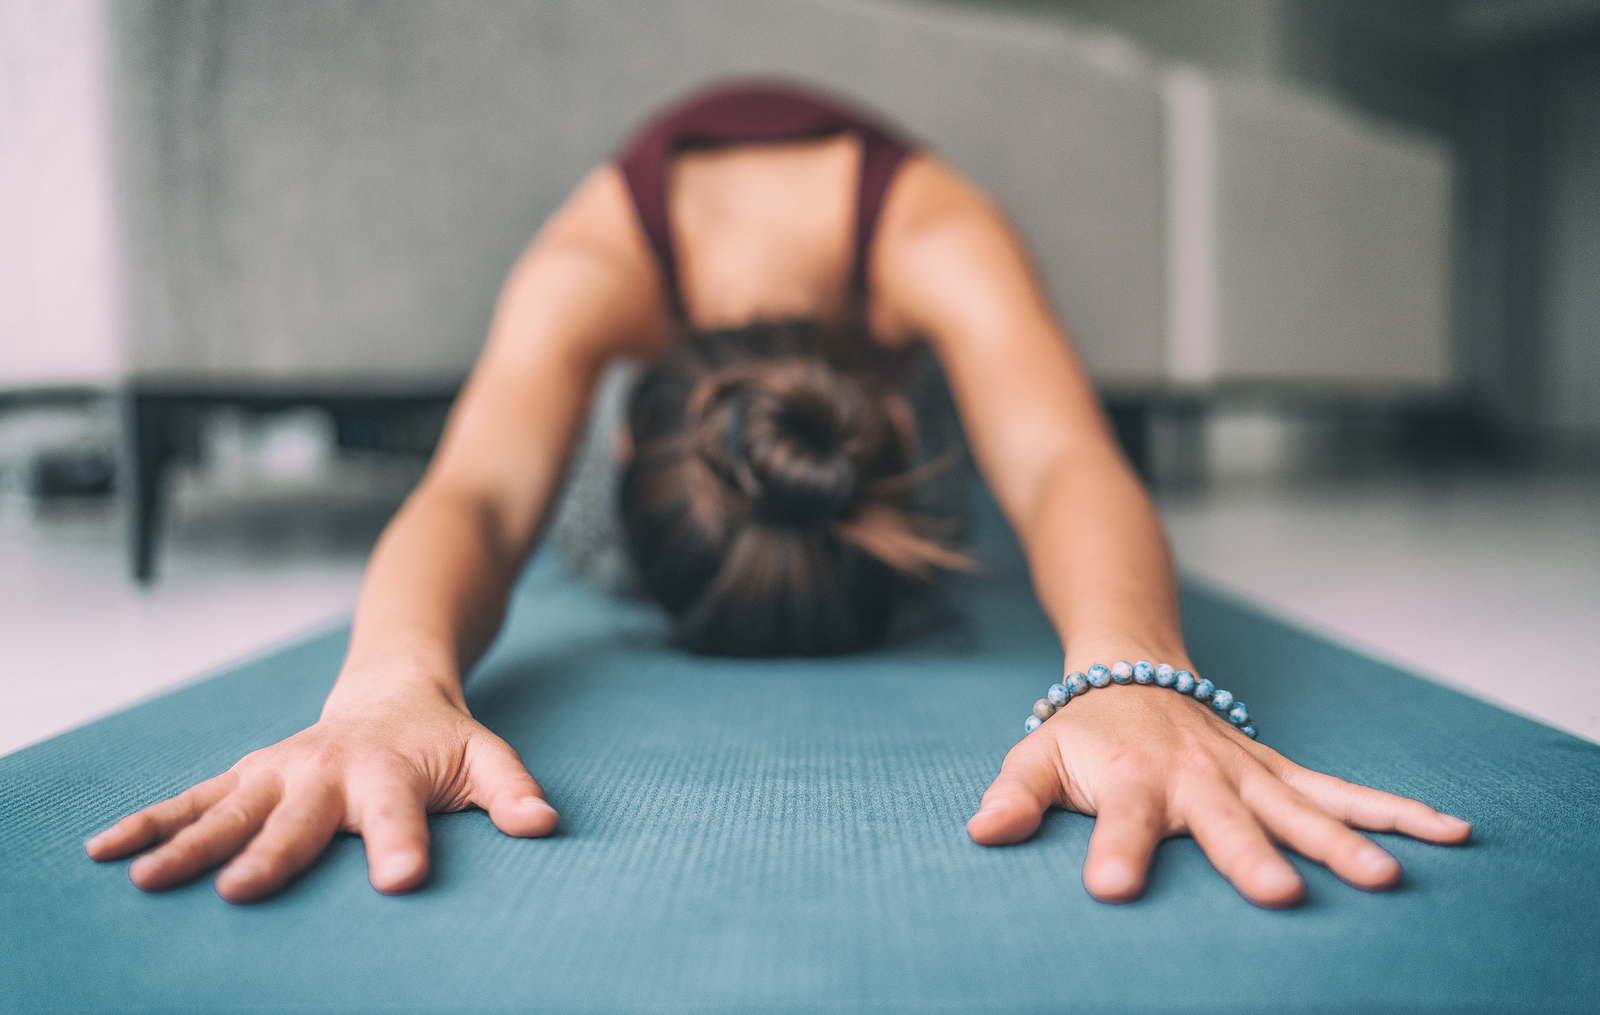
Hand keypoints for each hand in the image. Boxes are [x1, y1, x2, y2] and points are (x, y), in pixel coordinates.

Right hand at [84, 683, 557, 902]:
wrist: (392, 690)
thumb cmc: (442, 742)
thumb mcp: (488, 758)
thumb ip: (513, 790)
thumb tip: (544, 823)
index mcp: (390, 772)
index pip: (398, 814)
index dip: (401, 845)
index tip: (398, 880)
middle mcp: (327, 771)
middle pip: (297, 820)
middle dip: (270, 855)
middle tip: (239, 892)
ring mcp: (279, 772)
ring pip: (229, 808)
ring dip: (188, 842)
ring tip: (148, 879)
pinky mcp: (247, 775)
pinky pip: (193, 799)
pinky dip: (151, 821)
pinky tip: (105, 850)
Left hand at [966, 679, 1471, 907]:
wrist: (1132, 669)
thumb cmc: (1081, 730)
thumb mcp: (1035, 756)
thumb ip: (1013, 795)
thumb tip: (981, 832)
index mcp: (1130, 778)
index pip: (1120, 819)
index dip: (1114, 851)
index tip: (1111, 888)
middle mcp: (1195, 775)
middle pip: (1225, 819)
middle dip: (1250, 855)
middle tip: (1279, 897)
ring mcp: (1245, 772)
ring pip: (1300, 806)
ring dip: (1342, 840)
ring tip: (1383, 880)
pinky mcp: (1277, 770)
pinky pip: (1340, 790)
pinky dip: (1393, 810)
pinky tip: (1450, 832)